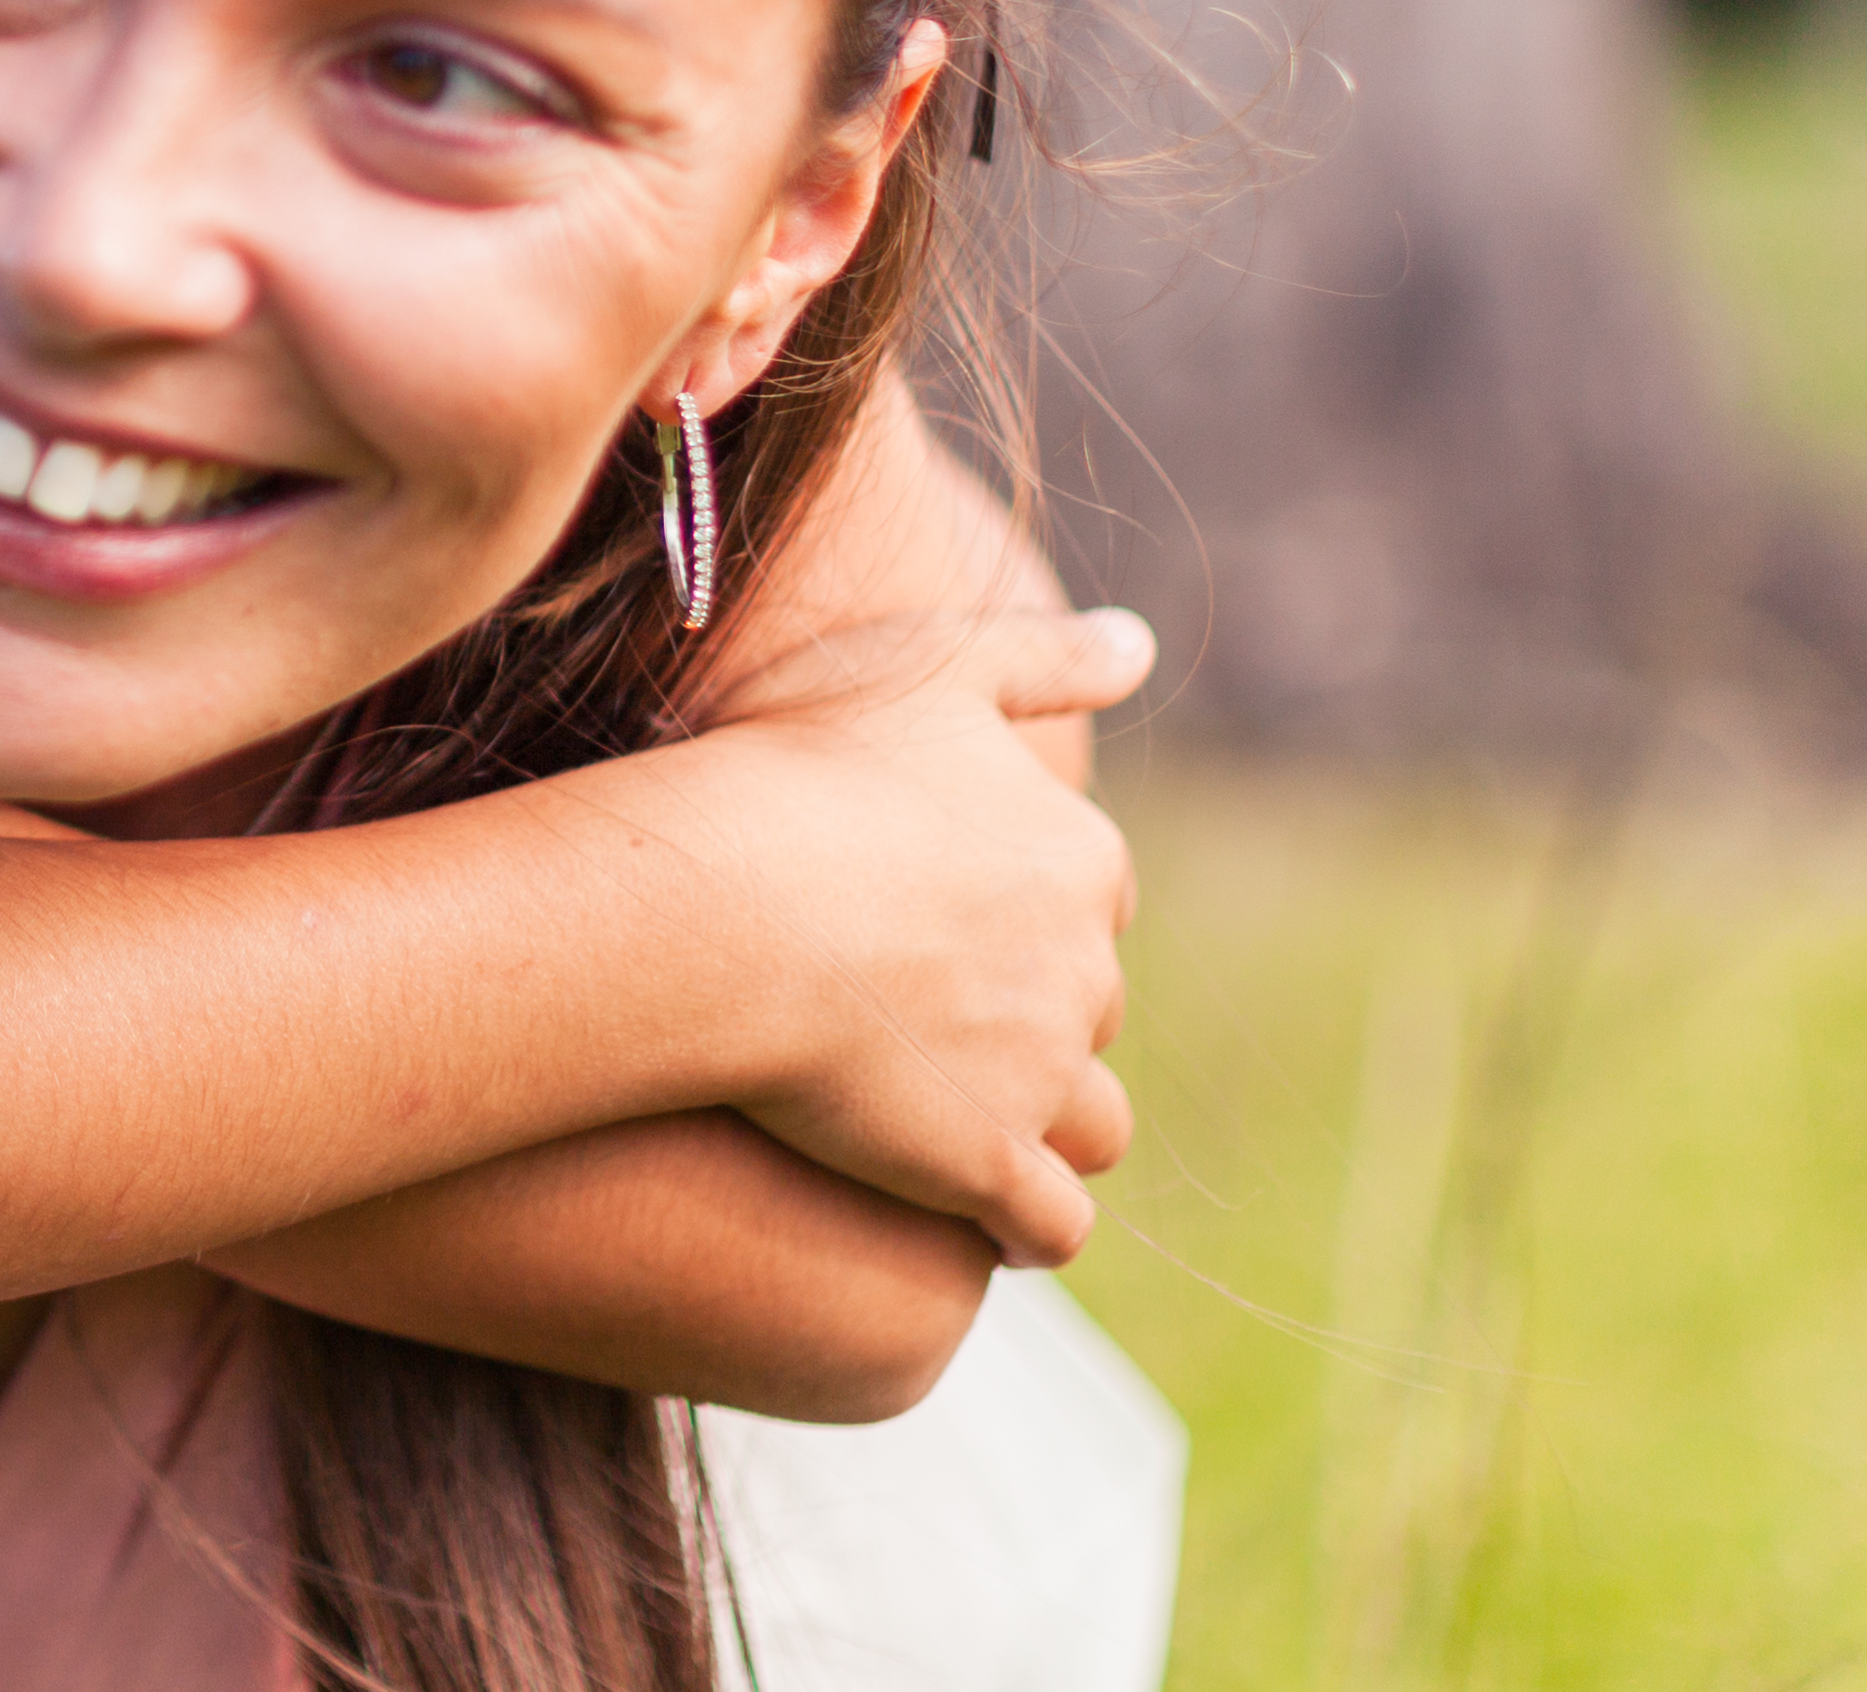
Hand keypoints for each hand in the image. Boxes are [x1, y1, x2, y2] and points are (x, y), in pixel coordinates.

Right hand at [660, 602, 1152, 1268]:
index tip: (938, 914)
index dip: (1021, 908)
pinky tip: (965, 1214)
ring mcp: (1041, 1076)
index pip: (1093, 897)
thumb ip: (1043, 654)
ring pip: (1092, 1125)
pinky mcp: (987, 1165)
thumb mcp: (929, 667)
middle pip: (1088, 1007)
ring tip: (956, 1118)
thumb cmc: (796, 768)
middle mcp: (1085, 971)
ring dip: (1044, 1126)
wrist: (723, 903)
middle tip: (920, 1010)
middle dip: (1031, 1016)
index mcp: (1079, 858)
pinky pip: (1045, 1225)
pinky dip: (1019, 1225)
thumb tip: (1144, 642)